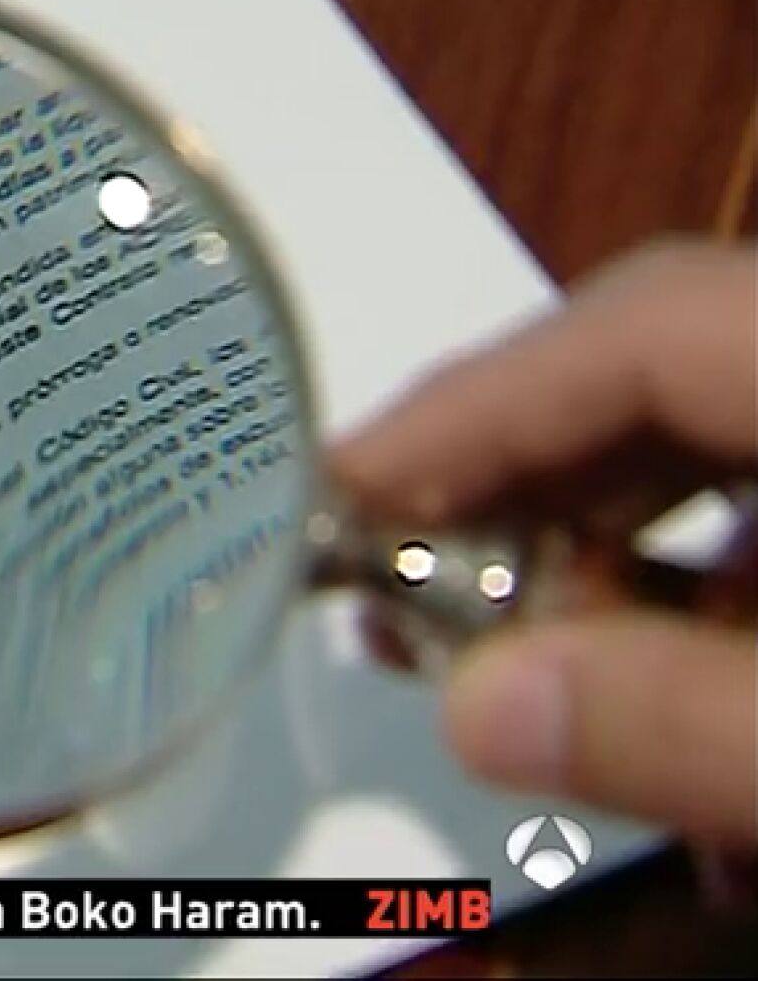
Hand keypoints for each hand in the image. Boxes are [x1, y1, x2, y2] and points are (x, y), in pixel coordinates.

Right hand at [332, 238, 756, 845]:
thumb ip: (691, 723)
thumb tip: (481, 715)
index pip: (644, 329)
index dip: (475, 403)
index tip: (336, 486)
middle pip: (660, 373)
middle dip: (513, 481)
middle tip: (387, 572)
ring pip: (715, 442)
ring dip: (599, 549)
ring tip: (495, 653)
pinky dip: (700, 593)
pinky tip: (663, 698)